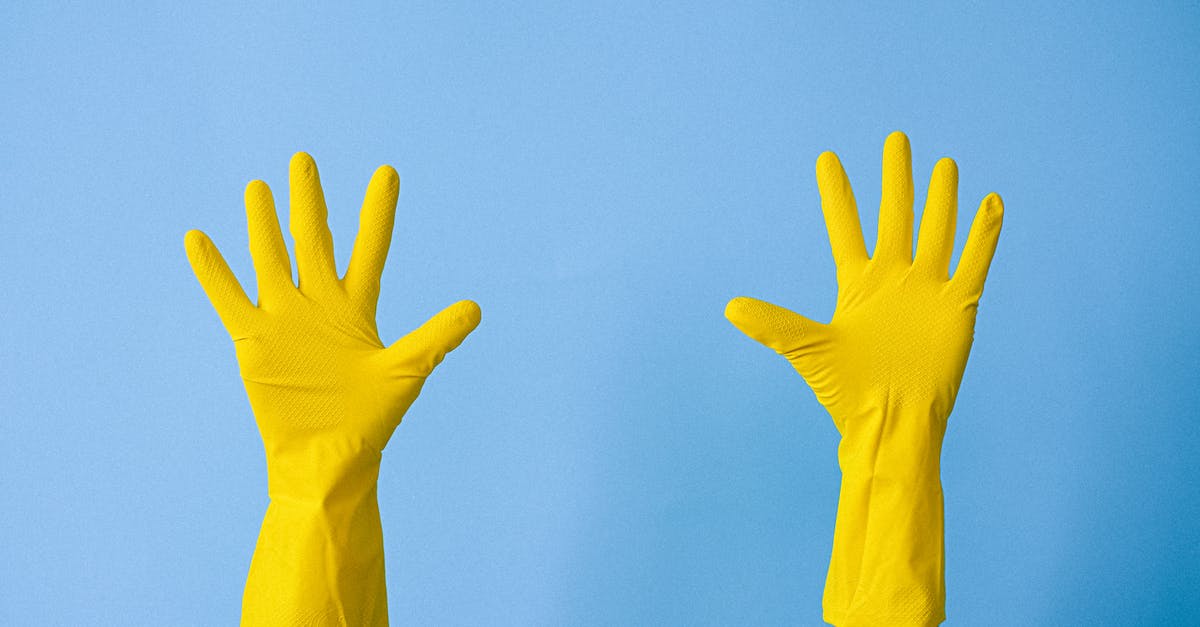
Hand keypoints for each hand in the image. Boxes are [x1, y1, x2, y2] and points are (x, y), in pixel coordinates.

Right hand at [184, 152, 479, 625]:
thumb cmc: (369, 423)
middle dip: (310, 201)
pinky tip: (199, 237)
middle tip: (304, 159)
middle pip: (314, 241)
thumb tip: (477, 308)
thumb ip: (437, 337)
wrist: (326, 459)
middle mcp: (319, 305)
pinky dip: (213, 270)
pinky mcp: (254, 340)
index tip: (386, 172)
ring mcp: (285, 319)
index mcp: (357, 308)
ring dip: (263, 224)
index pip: (370, 248)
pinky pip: (229, 297)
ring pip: (270, 259)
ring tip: (259, 186)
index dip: (377, 212)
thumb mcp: (406, 372)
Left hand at [726, 131, 1002, 426]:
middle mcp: (893, 280)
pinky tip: (991, 202)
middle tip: (895, 139)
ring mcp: (927, 291)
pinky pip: (974, 262)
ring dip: (941, 199)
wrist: (892, 422)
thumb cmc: (847, 392)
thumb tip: (729, 307)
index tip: (826, 158)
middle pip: (896, 217)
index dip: (837, 194)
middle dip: (896, 180)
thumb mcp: (807, 349)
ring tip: (945, 164)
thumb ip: (773, 324)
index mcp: (857, 284)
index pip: (845, 227)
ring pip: (936, 231)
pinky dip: (984, 234)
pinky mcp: (958, 306)